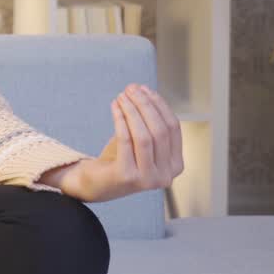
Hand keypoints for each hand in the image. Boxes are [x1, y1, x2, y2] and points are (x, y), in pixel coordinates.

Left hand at [54, 83, 184, 202]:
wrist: (97, 183)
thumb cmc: (121, 159)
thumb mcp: (141, 140)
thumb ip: (148, 120)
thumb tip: (144, 90)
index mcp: (176, 165)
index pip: (174, 128)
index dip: (160, 106)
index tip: (146, 89)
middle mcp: (166, 175)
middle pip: (160, 131)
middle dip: (146, 105)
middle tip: (131, 89)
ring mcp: (147, 178)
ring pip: (144, 136)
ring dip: (132, 111)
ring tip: (122, 96)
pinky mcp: (127, 176)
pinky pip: (125, 141)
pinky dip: (120, 120)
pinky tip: (115, 107)